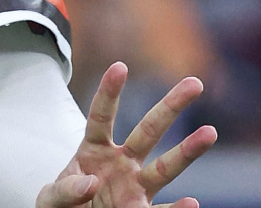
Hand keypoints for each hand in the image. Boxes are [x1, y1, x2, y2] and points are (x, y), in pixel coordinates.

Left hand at [36, 63, 217, 207]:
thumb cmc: (61, 207)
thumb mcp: (51, 197)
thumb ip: (65, 189)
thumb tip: (91, 181)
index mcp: (94, 149)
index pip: (101, 117)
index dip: (109, 93)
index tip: (119, 67)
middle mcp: (121, 163)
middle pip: (148, 131)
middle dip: (170, 107)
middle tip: (194, 83)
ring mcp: (134, 187)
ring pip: (164, 167)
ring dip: (186, 151)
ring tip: (209, 131)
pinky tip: (192, 203)